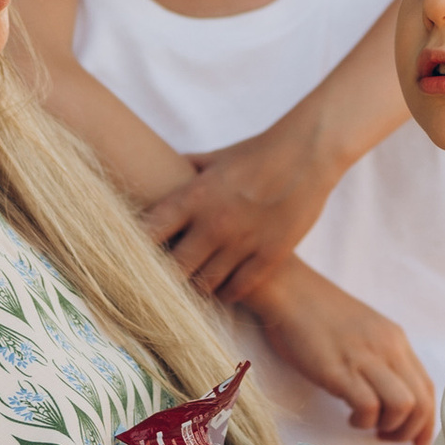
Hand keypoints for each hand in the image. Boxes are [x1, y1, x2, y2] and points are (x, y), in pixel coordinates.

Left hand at [139, 128, 332, 296]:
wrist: (307, 154)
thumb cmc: (258, 152)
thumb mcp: (215, 157)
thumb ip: (186, 169)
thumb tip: (162, 166)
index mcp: (194, 196)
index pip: (149, 233)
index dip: (137, 250)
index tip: (136, 257)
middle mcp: (214, 223)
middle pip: (173, 269)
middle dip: (166, 277)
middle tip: (165, 280)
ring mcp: (242, 242)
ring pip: (205, 285)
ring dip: (197, 288)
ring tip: (194, 286)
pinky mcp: (270, 255)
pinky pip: (239, 288)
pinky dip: (227, 292)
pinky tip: (223, 289)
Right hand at [239, 260, 436, 444]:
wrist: (288, 289)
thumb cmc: (318, 313)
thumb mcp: (364, 330)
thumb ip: (380, 356)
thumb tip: (390, 392)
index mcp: (395, 339)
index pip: (427, 388)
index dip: (428, 422)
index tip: (418, 442)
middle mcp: (388, 348)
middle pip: (421, 402)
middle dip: (409, 432)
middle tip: (385, 437)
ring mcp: (364, 358)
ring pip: (402, 405)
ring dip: (388, 427)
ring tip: (365, 423)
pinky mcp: (338, 369)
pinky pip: (368, 406)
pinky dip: (363, 420)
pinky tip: (348, 415)